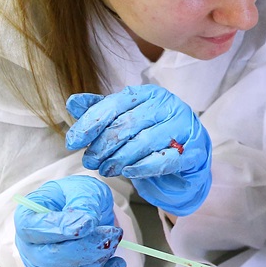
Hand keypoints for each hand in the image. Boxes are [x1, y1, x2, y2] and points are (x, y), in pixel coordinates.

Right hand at [13, 176, 126, 266]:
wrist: (85, 210)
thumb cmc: (78, 196)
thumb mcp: (83, 188)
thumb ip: (83, 202)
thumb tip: (85, 224)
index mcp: (28, 219)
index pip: (33, 230)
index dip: (61, 229)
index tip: (89, 224)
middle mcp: (29, 248)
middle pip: (49, 259)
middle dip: (86, 249)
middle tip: (113, 234)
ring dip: (94, 265)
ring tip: (114, 243)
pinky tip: (117, 264)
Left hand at [66, 85, 211, 215]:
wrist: (190, 154)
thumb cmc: (154, 133)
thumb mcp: (126, 119)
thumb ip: (101, 111)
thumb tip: (73, 102)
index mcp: (149, 94)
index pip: (113, 104)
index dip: (90, 124)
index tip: (73, 142)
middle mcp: (168, 105)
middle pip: (126, 124)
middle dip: (102, 145)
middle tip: (90, 161)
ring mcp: (183, 126)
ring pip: (143, 142)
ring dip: (119, 159)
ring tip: (106, 169)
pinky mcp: (192, 150)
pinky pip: (164, 159)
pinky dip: (143, 168)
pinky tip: (128, 172)